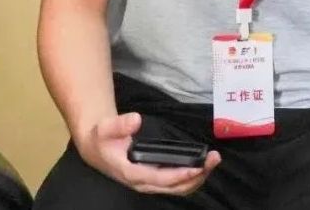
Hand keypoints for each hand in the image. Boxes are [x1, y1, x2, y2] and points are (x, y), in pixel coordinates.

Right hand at [76, 112, 221, 195]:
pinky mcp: (154, 181)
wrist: (96, 150)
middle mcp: (142, 183)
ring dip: (197, 178)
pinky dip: (191, 178)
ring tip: (212, 162)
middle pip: (175, 187)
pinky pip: (176, 185)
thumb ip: (119, 124)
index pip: (160, 179)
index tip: (197, 166)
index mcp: (131, 173)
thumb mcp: (105, 128)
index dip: (179, 174)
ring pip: (178, 189)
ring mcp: (149, 184)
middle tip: (213, 159)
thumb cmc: (101, 139)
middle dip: (196, 176)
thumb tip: (136, 119)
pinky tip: (202, 167)